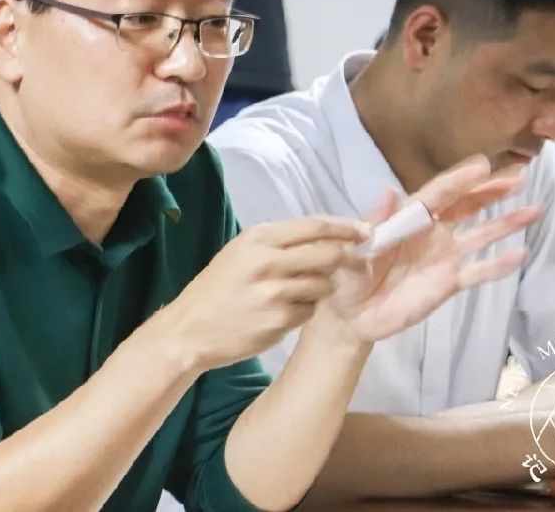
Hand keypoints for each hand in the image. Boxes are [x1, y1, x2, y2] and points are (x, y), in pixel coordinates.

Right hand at [163, 216, 370, 371]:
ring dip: (322, 288)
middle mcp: (267, 260)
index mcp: (258, 237)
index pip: (315, 226)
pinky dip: (305, 311)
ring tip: (301, 292)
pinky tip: (283, 311)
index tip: (365, 231)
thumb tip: (325, 235)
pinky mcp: (278, 321)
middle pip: (328, 253)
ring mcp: (273, 292)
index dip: (345, 228)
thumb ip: (279, 243)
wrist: (189, 328)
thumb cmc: (218, 288)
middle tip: (354, 263)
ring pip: (323, 284)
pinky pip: (309, 311)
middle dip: (347, 258)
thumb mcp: (241, 252)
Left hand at [326, 155, 539, 342]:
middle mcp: (430, 232)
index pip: (437, 194)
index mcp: (406, 218)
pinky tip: (521, 254)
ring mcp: (443, 256)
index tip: (483, 164)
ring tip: (534, 209)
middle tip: (518, 177)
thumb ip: (374, 222)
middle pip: (466, 207)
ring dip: (506, 222)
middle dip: (491, 192)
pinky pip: (478, 272)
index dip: (460, 180)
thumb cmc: (345, 273)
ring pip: (481, 235)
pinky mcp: (449, 282)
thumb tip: (390, 191)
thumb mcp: (353, 246)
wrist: (349, 313)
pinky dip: (499, 265)